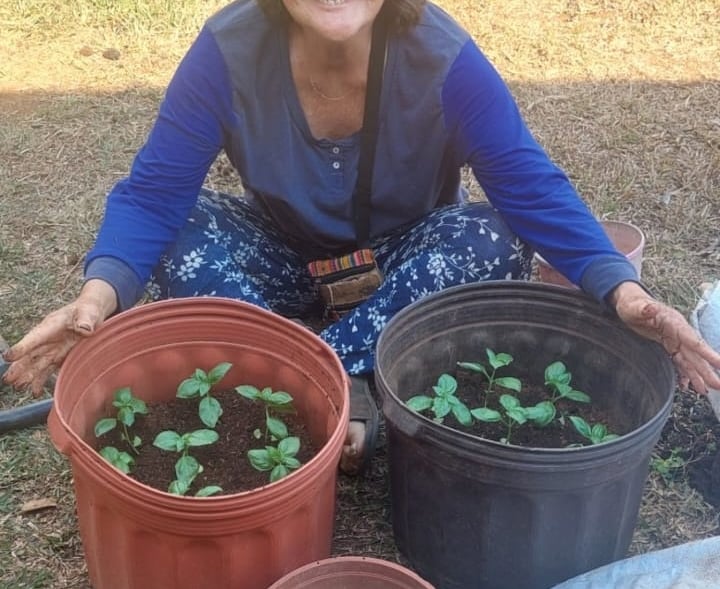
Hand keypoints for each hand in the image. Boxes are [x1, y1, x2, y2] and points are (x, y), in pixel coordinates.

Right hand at [2, 280, 117, 396]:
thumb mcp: (89, 311)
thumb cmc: (88, 309)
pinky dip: (40, 380)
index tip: (8, 357)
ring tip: (19, 387)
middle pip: (31, 354)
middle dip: (19, 367)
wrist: (92, 313)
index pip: (35, 337)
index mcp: (52, 325)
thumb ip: (86, 319)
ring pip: (36, 364)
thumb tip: (85, 329)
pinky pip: (47, 369)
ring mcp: (52, 348)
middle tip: (8, 379)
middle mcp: (48, 338)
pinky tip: (35, 391)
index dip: (22, 347)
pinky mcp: (59, 356)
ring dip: (26, 376)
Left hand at [609, 281, 719, 393]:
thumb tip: (650, 308)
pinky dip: (682, 373)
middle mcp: (678, 333)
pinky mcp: (667, 345)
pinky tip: (687, 385)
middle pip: (694, 354)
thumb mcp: (635, 307)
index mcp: (674, 323)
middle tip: (718, 385)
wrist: (629, 303)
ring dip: (697, 375)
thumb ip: (644, 309)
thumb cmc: (631, 305)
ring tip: (705, 391)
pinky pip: (678, 361)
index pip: (693, 340)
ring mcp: (673, 340)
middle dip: (706, 370)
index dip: (706, 353)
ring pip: (688, 360)